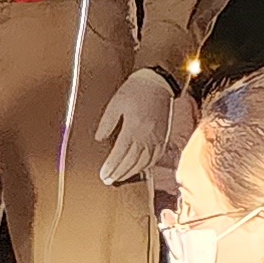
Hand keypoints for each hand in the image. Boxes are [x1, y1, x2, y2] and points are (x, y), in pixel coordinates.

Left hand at [92, 68, 190, 185]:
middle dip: (118, 173)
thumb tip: (99, 138)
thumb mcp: (116, 103)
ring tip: (120, 177)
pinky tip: (139, 169)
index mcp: (133, 128)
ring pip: (143, 162)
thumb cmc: (136, 89)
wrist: (159, 82)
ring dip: (130, 172)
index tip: (103, 174)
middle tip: (108, 180)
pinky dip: (146, 166)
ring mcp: (157, 138)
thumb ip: (107, 122)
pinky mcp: (163, 137)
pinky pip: (155, 157)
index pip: (120, 154)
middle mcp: (146, 136)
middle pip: (131, 162)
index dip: (111, 166)